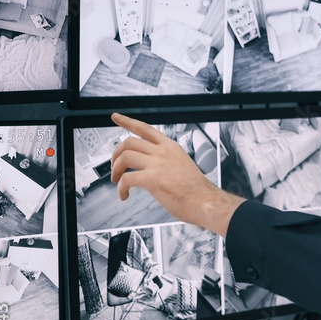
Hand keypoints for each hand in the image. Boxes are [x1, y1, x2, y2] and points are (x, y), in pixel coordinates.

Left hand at [110, 113, 243, 235]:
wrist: (205, 202)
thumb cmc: (197, 191)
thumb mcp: (183, 165)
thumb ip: (167, 162)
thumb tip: (153, 167)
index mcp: (171, 147)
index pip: (145, 128)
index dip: (127, 121)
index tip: (117, 117)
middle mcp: (164, 152)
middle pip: (129, 141)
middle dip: (116, 153)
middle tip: (115, 165)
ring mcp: (158, 164)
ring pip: (124, 156)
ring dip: (115, 169)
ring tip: (117, 180)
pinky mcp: (152, 179)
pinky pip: (126, 179)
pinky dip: (121, 188)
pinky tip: (124, 194)